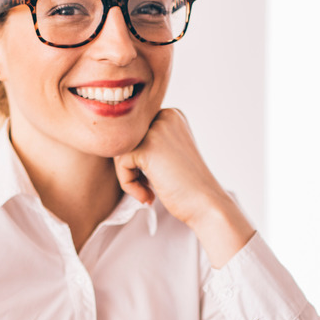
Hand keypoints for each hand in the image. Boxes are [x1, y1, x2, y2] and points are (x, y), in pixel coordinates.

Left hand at [113, 108, 255, 267]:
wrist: (207, 204)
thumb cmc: (188, 187)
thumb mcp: (169, 155)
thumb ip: (147, 143)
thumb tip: (112, 141)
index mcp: (172, 115)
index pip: (134, 132)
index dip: (137, 159)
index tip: (153, 179)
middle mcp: (166, 115)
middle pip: (125, 139)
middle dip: (130, 166)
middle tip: (148, 187)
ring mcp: (158, 129)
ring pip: (119, 150)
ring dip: (128, 176)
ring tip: (147, 192)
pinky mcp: (148, 146)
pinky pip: (121, 163)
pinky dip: (128, 184)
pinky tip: (148, 196)